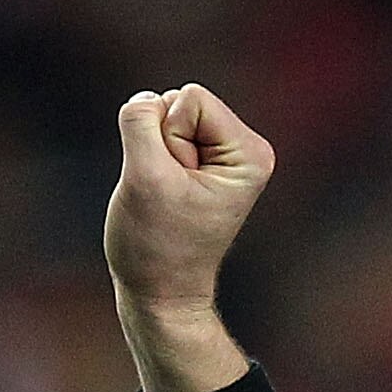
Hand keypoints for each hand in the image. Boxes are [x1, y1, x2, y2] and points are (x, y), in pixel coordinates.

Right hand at [105, 85, 270, 391]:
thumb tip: (146, 99)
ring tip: (166, 197)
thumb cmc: (156, 245)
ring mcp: (222, 156)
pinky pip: (157, 132)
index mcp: (251, 153)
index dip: (168, 137)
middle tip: (169, 194)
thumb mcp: (144, 176)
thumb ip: (141, 121)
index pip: (189, 98)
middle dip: (161, 144)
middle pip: (178, 102)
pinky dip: (149, 161)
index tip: (176, 186)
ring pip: (163, 116)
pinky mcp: (198, 163)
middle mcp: (245, 150)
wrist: (160, 293)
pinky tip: (162, 195)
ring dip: (152, 154)